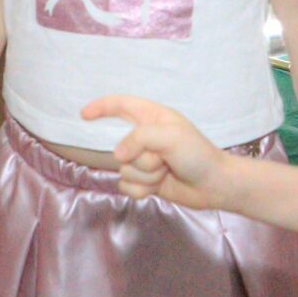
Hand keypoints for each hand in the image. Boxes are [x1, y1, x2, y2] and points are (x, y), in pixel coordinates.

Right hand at [81, 94, 235, 210]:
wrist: (214, 185)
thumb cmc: (197, 154)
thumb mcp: (170, 136)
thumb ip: (138, 138)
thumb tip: (117, 156)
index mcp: (152, 118)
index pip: (120, 105)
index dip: (101, 107)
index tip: (83, 115)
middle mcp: (145, 138)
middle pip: (121, 148)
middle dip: (140, 159)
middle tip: (164, 160)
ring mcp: (144, 161)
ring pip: (123, 170)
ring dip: (145, 176)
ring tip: (166, 173)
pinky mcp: (145, 181)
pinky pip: (127, 187)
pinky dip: (142, 190)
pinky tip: (159, 188)